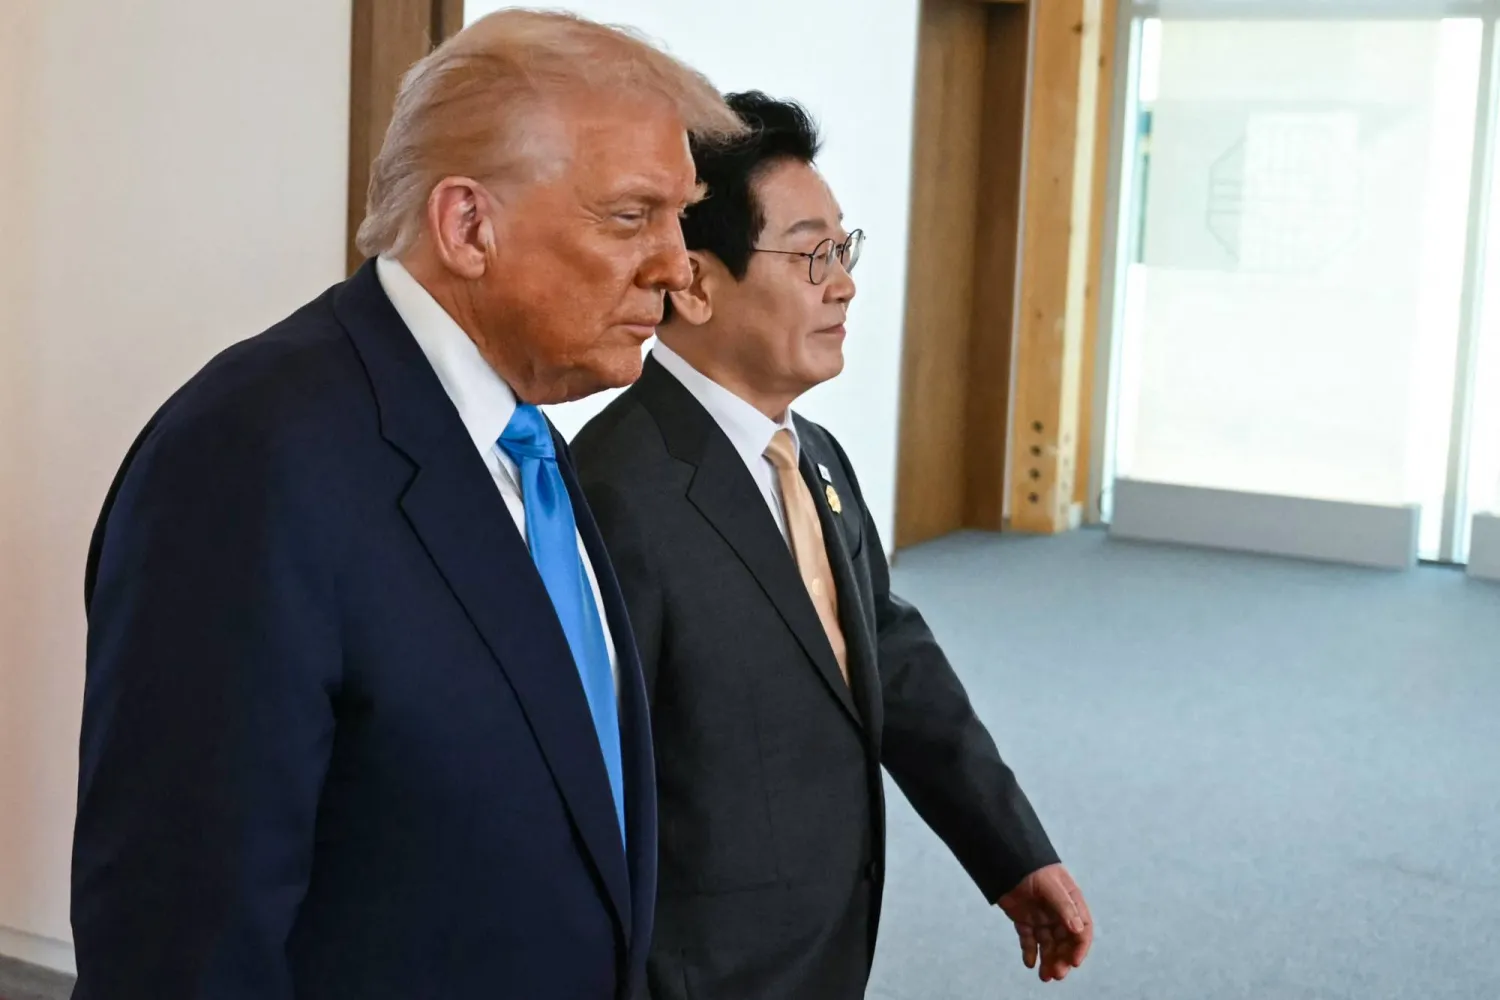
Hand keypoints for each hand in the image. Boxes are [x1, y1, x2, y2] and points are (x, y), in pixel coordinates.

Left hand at [996, 864, 1092, 982]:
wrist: (1006, 858)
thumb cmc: (1033, 867)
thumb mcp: (1051, 885)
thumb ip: (1063, 906)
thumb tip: (1078, 929)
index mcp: (1071, 903)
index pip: (1082, 930)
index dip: (1079, 947)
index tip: (1073, 962)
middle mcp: (1059, 913)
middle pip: (1065, 942)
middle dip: (1062, 959)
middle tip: (1056, 975)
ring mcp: (1042, 918)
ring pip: (1048, 945)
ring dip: (1048, 960)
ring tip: (1044, 976)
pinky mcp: (1024, 920)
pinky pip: (1029, 940)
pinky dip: (1029, 952)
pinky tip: (1029, 963)